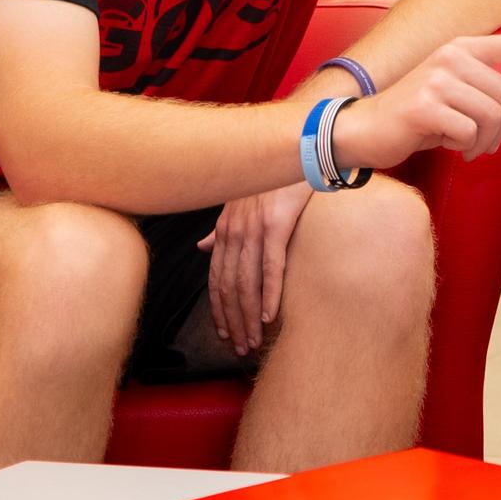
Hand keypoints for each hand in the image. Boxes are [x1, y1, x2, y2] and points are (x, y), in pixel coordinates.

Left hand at [198, 182, 311, 356]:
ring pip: (246, 283)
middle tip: (238, 348)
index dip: (218, 310)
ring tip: (253, 340)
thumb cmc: (273, 180)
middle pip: (228, 287)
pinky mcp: (277, 225)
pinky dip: (269, 293)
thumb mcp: (241, 204)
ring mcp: (254, 229)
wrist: (298, 151)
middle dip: (231, 322)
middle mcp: (234, 231)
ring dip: (248, 317)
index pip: (216, 279)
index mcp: (225, 229)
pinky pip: (271, 266)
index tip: (223, 334)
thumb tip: (202, 246)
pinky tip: (268, 316)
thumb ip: (221, 229)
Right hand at [334, 34, 500, 166]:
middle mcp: (450, 57)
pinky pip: (468, 132)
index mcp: (462, 50)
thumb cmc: (418, 116)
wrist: (365, 130)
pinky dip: (464, 146)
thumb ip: (498, 100)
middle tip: (484, 143)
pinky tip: (448, 145)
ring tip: (466, 146)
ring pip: (491, 115)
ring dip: (484, 141)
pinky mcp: (424, 106)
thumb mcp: (461, 103)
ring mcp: (436, 80)